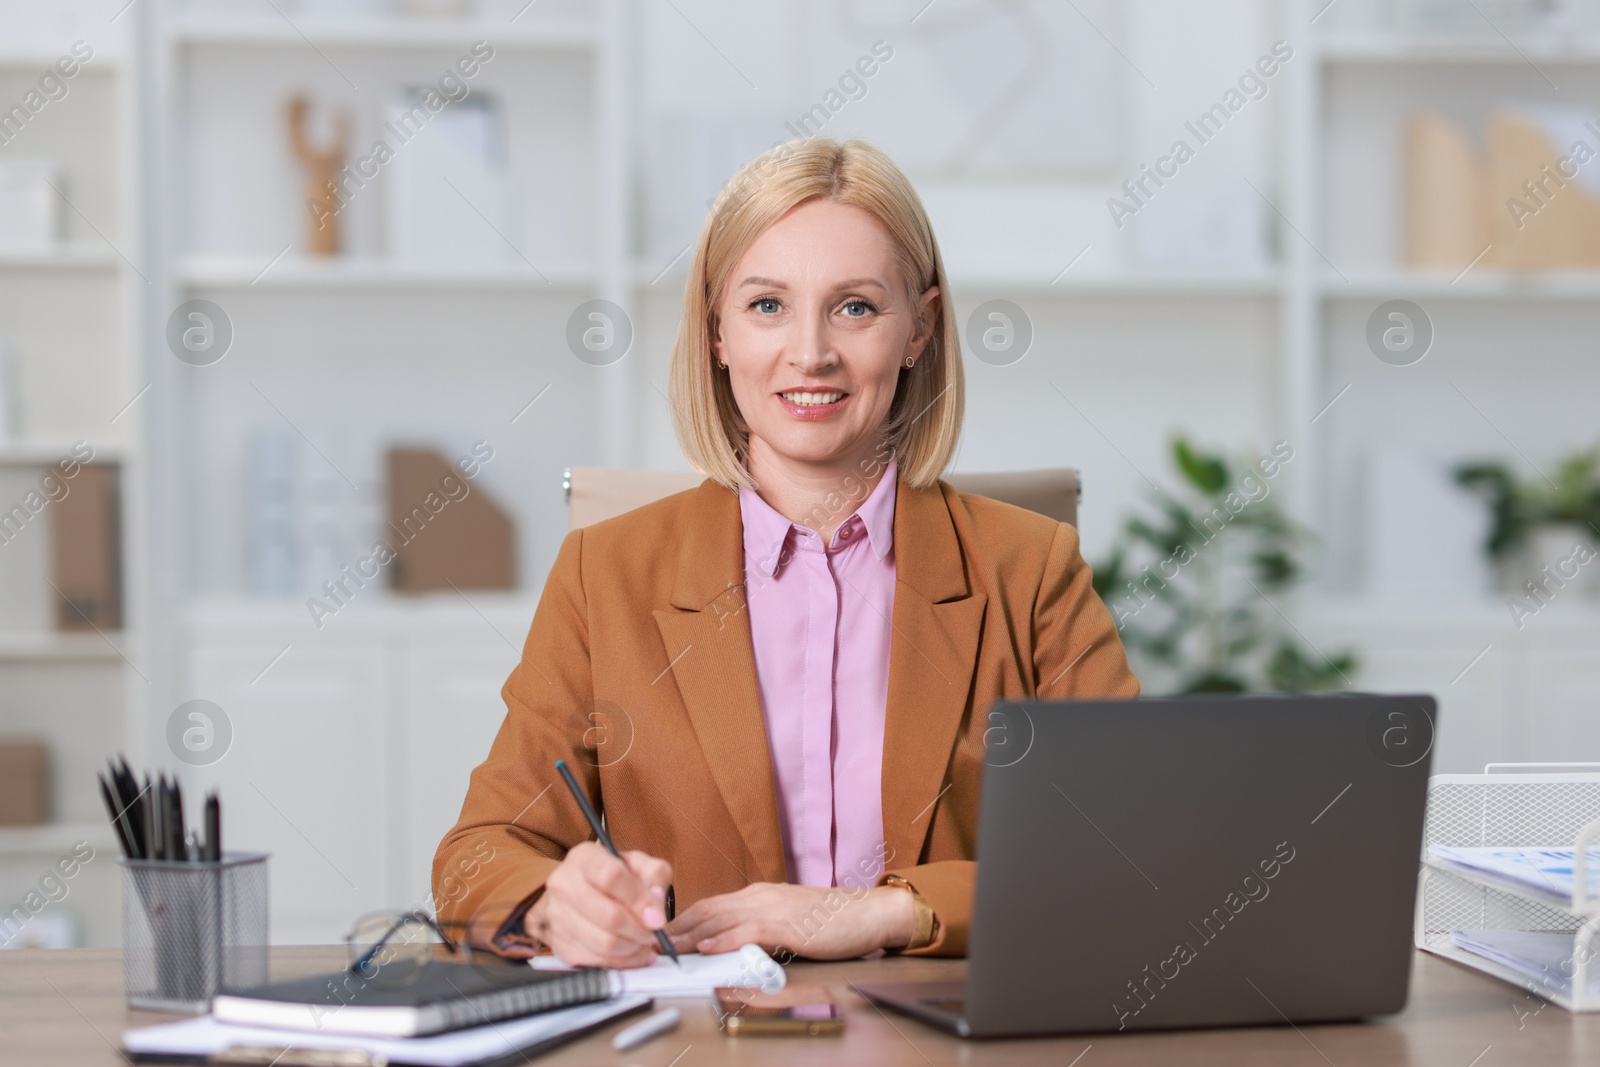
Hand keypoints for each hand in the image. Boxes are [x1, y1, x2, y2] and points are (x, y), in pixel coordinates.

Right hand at [523, 842, 671, 967]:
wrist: (579, 892)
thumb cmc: (613, 877)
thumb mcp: (638, 864)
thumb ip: (654, 876)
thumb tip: (655, 908)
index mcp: (584, 858)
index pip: (611, 877)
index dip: (639, 900)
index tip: (657, 918)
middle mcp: (564, 884)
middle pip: (609, 916)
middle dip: (640, 930)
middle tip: (654, 933)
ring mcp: (557, 916)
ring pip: (604, 944)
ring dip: (632, 948)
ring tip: (643, 942)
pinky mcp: (558, 944)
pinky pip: (596, 962)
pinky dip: (621, 962)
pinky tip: (631, 952)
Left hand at [666, 882, 914, 958]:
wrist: (868, 912)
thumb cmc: (831, 920)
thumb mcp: (787, 921)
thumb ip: (759, 929)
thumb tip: (733, 945)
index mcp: (758, 895)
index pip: (709, 905)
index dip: (682, 920)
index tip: (661, 935)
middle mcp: (760, 896)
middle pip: (706, 910)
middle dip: (676, 928)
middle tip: (650, 943)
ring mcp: (772, 908)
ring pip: (720, 918)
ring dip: (690, 935)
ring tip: (666, 948)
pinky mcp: (786, 924)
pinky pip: (748, 931)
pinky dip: (724, 939)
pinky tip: (707, 947)